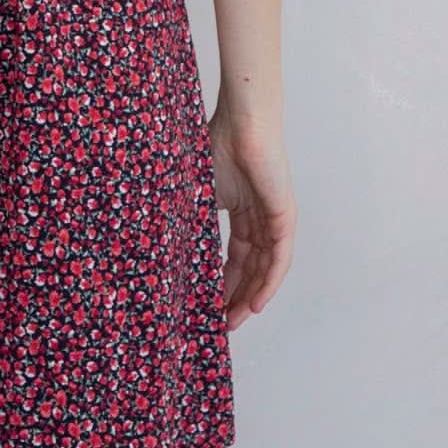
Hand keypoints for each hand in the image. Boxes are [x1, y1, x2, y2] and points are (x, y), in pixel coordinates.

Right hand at [207, 102, 295, 332]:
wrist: (241, 122)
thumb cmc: (217, 145)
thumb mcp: (198, 192)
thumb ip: (189, 219)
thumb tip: (162, 248)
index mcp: (240, 211)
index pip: (234, 257)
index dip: (222, 282)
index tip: (208, 306)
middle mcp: (260, 219)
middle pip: (251, 269)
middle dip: (235, 298)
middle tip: (220, 325)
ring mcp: (274, 219)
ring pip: (265, 269)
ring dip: (250, 297)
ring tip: (233, 322)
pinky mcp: (284, 217)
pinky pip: (278, 259)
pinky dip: (268, 283)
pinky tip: (255, 304)